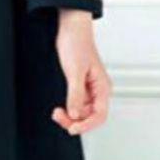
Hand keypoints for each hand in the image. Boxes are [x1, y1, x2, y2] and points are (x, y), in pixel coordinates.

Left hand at [50, 8, 111, 135]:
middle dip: (75, 120)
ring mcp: (89, 89)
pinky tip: (60, 108)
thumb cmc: (77, 44)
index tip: (72, 129)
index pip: (99, 115)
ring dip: (70, 116)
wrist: (71, 29)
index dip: (86, 125)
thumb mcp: (75, 71)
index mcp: (102, 88)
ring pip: (82, 112)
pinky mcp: (80, 86)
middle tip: (58, 117)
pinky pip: (77, 104)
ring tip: (57, 113)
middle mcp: (98, 91)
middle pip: (90, 116)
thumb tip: (75, 114)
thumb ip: (75, 94)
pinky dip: (69, 109)